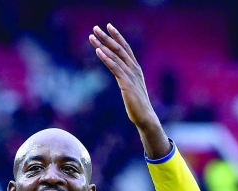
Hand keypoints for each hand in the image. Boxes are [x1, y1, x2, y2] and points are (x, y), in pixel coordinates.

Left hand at [89, 24, 170, 158]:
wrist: (145, 117)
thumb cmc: (137, 106)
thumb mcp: (131, 89)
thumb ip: (126, 79)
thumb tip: (120, 77)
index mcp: (136, 69)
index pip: (126, 48)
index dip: (117, 36)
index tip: (109, 26)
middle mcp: (134, 69)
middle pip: (119, 48)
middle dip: (107, 37)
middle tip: (96, 27)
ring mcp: (131, 75)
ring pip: (115, 55)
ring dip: (103, 44)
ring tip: (92, 36)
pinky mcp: (126, 83)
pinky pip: (114, 67)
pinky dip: (106, 58)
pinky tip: (98, 51)